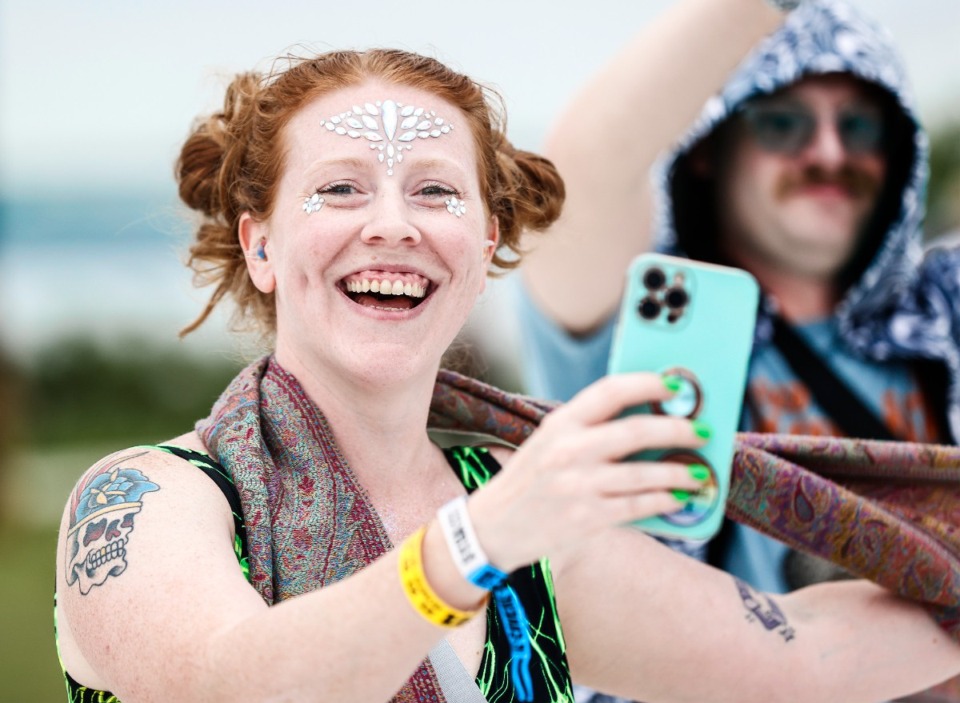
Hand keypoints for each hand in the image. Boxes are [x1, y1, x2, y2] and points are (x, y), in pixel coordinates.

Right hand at [468, 372, 709, 570]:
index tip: (676, 385)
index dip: (648, 384)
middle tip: (702, 432)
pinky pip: (637, 507)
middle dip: (678, 430)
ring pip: (644, 475)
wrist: (495, 526)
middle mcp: (568, 451)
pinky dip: (663, 502)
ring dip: (680, 473)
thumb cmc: (531, 478)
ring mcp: (577, 487)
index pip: (611, 391)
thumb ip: (590, 427)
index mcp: (560, 423)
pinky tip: (678, 499)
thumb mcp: (550, 441)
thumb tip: (650, 415)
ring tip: (700, 473)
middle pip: (636, 432)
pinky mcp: (586, 519)